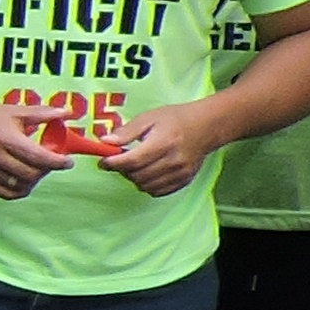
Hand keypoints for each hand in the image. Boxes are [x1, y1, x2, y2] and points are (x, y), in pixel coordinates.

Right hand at [0, 94, 63, 200]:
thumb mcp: (15, 111)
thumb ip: (43, 113)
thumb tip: (69, 113)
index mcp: (7, 138)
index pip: (39, 157)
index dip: (58, 162)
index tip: (67, 161)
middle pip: (32, 174)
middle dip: (47, 170)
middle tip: (51, 163)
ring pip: (20, 185)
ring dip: (35, 181)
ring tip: (37, 171)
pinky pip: (6, 193)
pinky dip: (20, 190)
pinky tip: (24, 180)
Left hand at [100, 97, 238, 196]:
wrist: (206, 127)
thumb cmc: (176, 119)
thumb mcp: (149, 118)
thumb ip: (127, 132)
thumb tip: (105, 142)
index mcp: (164, 142)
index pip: (134, 160)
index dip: (114, 163)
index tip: (103, 161)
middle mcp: (174, 161)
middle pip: (138, 175)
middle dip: (122, 170)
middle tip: (119, 160)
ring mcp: (181, 173)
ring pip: (146, 186)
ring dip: (134, 178)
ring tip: (134, 165)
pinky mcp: (184, 181)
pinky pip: (157, 191)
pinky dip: (147, 185)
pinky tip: (147, 172)